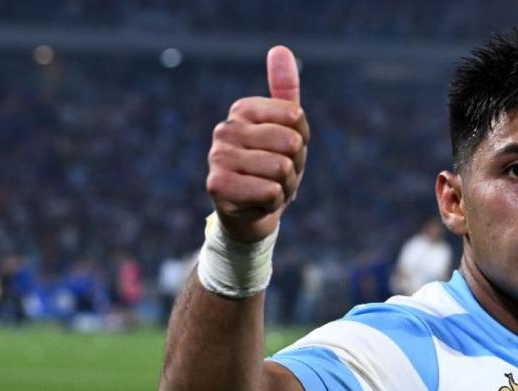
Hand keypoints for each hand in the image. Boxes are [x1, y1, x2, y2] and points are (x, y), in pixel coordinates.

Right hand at [206, 46, 309, 242]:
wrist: (250, 215)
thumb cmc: (271, 168)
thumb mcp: (287, 130)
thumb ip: (285, 92)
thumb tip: (280, 48)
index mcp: (242, 110)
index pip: (296, 117)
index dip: (301, 141)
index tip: (284, 151)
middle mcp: (225, 129)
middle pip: (291, 144)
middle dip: (294, 166)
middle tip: (277, 175)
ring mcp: (217, 156)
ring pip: (281, 168)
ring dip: (285, 186)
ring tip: (267, 188)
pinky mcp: (216, 185)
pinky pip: (270, 191)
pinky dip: (273, 202)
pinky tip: (257, 202)